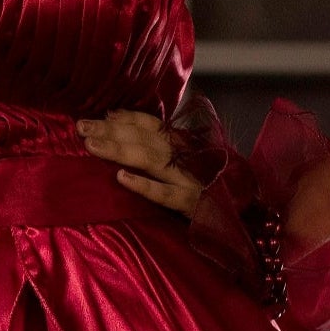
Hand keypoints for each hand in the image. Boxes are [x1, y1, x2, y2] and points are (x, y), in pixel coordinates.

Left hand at [76, 108, 201, 218]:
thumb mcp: (190, 161)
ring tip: (92, 146)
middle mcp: (186, 157)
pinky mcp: (192, 204)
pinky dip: (143, 185)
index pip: (151, 125)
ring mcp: (190, 180)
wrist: (247, 214)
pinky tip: (121, 178)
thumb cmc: (212, 186)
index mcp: (185, 145)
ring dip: (120, 150)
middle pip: (144, 139)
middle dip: (112, 131)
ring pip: (151, 160)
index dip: (124, 118)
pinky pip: (164, 194)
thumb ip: (160, 144)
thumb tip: (117, 118)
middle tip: (82, 127)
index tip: (96, 116)